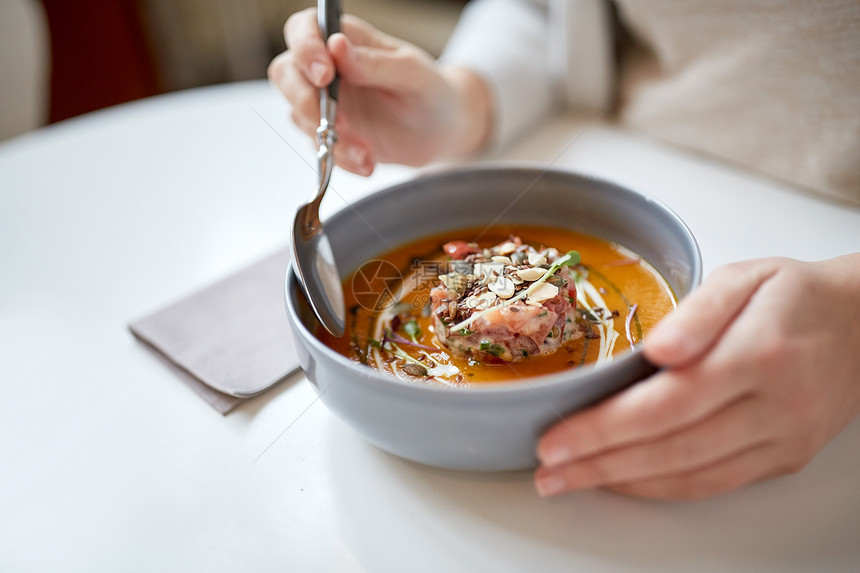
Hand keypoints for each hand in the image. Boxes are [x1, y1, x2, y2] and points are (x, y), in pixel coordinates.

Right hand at [268, 8, 491, 174]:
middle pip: (286, 73)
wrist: (443, 132)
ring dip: (327, 137)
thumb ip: (376, 62)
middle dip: (304, 100)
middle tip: (338, 123)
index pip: (304, 29)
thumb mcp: (414, 74)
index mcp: (348, 41)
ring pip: (299, 115)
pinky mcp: (330, 135)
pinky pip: (318, 147)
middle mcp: (329, 69)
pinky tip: (367, 163)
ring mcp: (326, 104)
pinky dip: (339, 159)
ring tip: (365, 151)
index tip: (325, 74)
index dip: (304, 48)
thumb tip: (338, 47)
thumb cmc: (431, 91)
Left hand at [534, 254, 859, 499]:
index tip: (555, 438)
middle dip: (599, 463)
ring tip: (570, 480)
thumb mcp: (744, 278)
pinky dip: (662, 488)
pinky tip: (623, 481)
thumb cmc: (793, 297)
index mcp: (757, 354)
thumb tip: (657, 350)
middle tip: (548, 471)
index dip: (605, 428)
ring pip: (690, 476)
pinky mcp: (783, 458)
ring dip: (622, 483)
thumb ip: (698, 312)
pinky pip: (715, 484)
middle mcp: (773, 406)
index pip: (667, 402)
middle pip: (671, 447)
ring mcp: (781, 439)